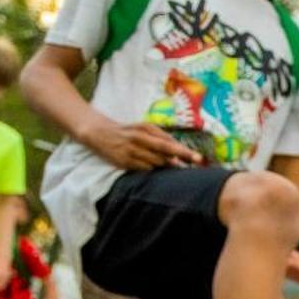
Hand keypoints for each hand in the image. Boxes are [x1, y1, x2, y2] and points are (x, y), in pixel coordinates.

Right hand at [85, 119, 203, 169]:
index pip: (169, 143)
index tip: (199, 158)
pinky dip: (151, 168)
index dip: (185, 152)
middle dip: (181, 159)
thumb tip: (178, 151)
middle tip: (196, 163)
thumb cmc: (127, 131)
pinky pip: (145, 169)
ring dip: (164, 165)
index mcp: (145, 130)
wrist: (99, 133)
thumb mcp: (143, 129)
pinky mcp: (124, 162)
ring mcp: (131, 152)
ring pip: (156, 163)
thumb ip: (161, 137)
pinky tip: (148, 164)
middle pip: (165, 153)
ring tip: (162, 160)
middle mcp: (138, 140)